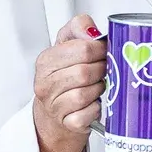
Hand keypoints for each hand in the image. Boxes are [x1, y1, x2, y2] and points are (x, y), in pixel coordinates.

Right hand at [33, 14, 105, 151]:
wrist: (55, 112)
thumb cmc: (66, 76)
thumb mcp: (68, 45)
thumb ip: (79, 27)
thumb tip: (92, 31)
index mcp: (46, 60)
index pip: (81, 49)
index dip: (101, 49)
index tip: (106, 51)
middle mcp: (45, 83)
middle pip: (85, 72)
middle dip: (101, 70)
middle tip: (106, 70)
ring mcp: (53, 105)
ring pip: (86, 93)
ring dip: (99, 89)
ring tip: (98, 86)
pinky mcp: (67, 124)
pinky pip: (89, 114)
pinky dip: (97, 109)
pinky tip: (95, 103)